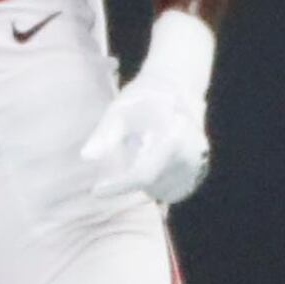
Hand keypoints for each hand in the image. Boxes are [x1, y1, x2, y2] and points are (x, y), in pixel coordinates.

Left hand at [81, 11, 216, 204]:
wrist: (177, 91)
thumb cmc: (143, 101)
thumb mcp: (119, 111)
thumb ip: (105, 134)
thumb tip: (86, 157)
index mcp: (173, 136)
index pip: (144, 174)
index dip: (119, 185)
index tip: (96, 190)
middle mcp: (191, 154)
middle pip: (149, 184)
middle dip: (127, 178)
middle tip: (123, 151)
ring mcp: (197, 166)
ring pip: (158, 191)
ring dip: (141, 180)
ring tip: (141, 149)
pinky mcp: (198, 175)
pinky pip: (169, 192)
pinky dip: (155, 184)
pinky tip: (150, 160)